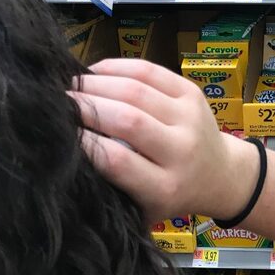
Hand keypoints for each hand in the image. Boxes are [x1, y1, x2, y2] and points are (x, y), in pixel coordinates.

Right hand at [69, 59, 258, 222]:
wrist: (219, 173)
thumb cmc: (167, 193)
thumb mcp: (138, 206)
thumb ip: (108, 186)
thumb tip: (61, 157)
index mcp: (165, 187)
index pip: (118, 161)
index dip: (83, 142)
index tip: (56, 132)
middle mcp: (182, 150)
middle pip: (128, 120)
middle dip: (86, 107)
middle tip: (54, 102)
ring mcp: (190, 117)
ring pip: (137, 90)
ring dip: (96, 83)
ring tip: (70, 86)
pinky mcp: (192, 92)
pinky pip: (151, 71)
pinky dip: (118, 67)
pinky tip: (95, 72)